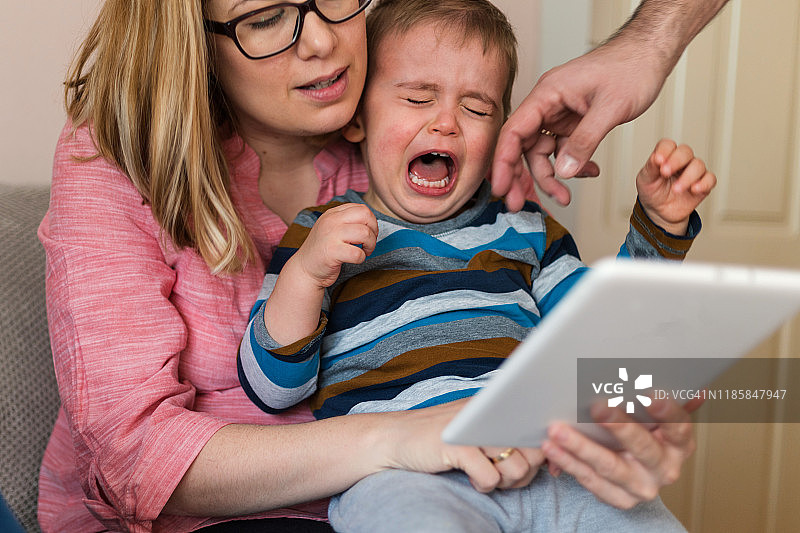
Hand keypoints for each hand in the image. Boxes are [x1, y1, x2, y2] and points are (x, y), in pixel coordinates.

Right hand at [292, 203, 377, 287]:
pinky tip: (355, 260)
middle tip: (368, 243)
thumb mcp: (332, 228)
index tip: (367, 234)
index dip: (371, 222)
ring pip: (365, 233)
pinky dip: (361, 258)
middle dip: (374, 231)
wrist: (304, 269)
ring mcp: (331, 235)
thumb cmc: (323, 250)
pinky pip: (358, 253)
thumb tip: (372, 222)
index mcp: (332, 213)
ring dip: (370, 245)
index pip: (361, 208)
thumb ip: (347, 221)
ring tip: (364, 251)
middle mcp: (331, 221)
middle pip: (366, 215)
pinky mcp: (332, 252)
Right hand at [381, 401, 544, 492]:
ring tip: (485, 475)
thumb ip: (503, 435)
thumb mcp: (474, 430)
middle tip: (502, 474)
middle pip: (533, 451)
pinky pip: (490, 478)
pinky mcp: (458, 446)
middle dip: (523, 472)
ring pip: (516, 466)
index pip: (537, 428)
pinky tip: (470, 477)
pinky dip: (483, 485)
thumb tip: (543, 456)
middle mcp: (488, 411)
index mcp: (494, 404)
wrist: (391, 439)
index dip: (542, 454)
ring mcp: (473, 428)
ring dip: (504, 480)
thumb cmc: (435, 438)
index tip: (537, 466)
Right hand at [492, 39, 669, 209]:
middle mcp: (548, 106)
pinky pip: (563, 151)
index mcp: (547, 94)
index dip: (503, 162)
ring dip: (552, 178)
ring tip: (564, 197)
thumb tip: (563, 171)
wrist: (649, 56)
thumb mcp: (610, 108)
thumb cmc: (630, 68)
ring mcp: (559, 115)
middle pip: (523, 147)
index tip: (501, 187)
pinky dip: (573, 166)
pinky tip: (589, 171)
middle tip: (518, 203)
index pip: (514, 131)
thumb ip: (585, 141)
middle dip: (522, 177)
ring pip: (542, 154)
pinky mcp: (572, 123)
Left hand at [541, 398, 695, 508]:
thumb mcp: (660, 419)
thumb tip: (690, 382)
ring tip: (558, 430)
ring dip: (581, 446)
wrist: (641, 475)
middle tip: (597, 406)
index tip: (649, 394)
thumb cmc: (648, 436)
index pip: (679, 427)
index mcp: (679, 444)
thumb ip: (668, 400)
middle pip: (642, 446)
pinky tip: (552, 448)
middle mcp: (664, 468)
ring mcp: (642, 486)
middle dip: (618, 426)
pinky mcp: (619, 499)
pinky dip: (568, 462)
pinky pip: (590, 480)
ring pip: (609, 466)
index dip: (666, 411)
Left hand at [636, 139, 715, 234]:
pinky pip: (710, 179)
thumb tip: (656, 157)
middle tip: (665, 173)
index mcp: (666, 156)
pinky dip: (704, 183)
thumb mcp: (645, 180)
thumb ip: (650, 167)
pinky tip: (694, 189)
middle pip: (686, 152)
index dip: (664, 150)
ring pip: (698, 165)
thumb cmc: (652, 191)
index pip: (668, 145)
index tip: (658, 160)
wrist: (659, 212)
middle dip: (676, 161)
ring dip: (687, 177)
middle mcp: (681, 161)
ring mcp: (693, 172)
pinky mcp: (703, 185)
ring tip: (676, 189)